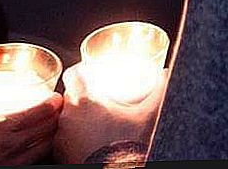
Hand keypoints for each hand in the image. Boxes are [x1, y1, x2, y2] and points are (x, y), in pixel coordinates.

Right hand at [0, 93, 62, 165]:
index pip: (38, 112)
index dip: (52, 103)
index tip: (57, 97)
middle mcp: (14, 144)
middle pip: (49, 126)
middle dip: (59, 115)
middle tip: (61, 108)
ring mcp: (19, 161)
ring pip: (49, 144)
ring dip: (55, 133)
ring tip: (56, 125)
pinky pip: (40, 159)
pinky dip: (46, 150)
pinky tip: (45, 146)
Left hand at [53, 64, 167, 165]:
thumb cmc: (129, 146)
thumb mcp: (148, 116)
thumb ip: (159, 92)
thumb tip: (167, 74)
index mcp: (84, 101)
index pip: (73, 75)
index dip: (81, 73)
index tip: (90, 76)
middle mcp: (68, 116)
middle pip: (69, 97)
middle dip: (81, 97)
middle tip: (97, 101)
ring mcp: (62, 137)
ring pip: (64, 119)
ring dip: (75, 118)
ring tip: (92, 122)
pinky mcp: (60, 154)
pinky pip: (61, 140)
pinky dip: (71, 138)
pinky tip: (84, 140)